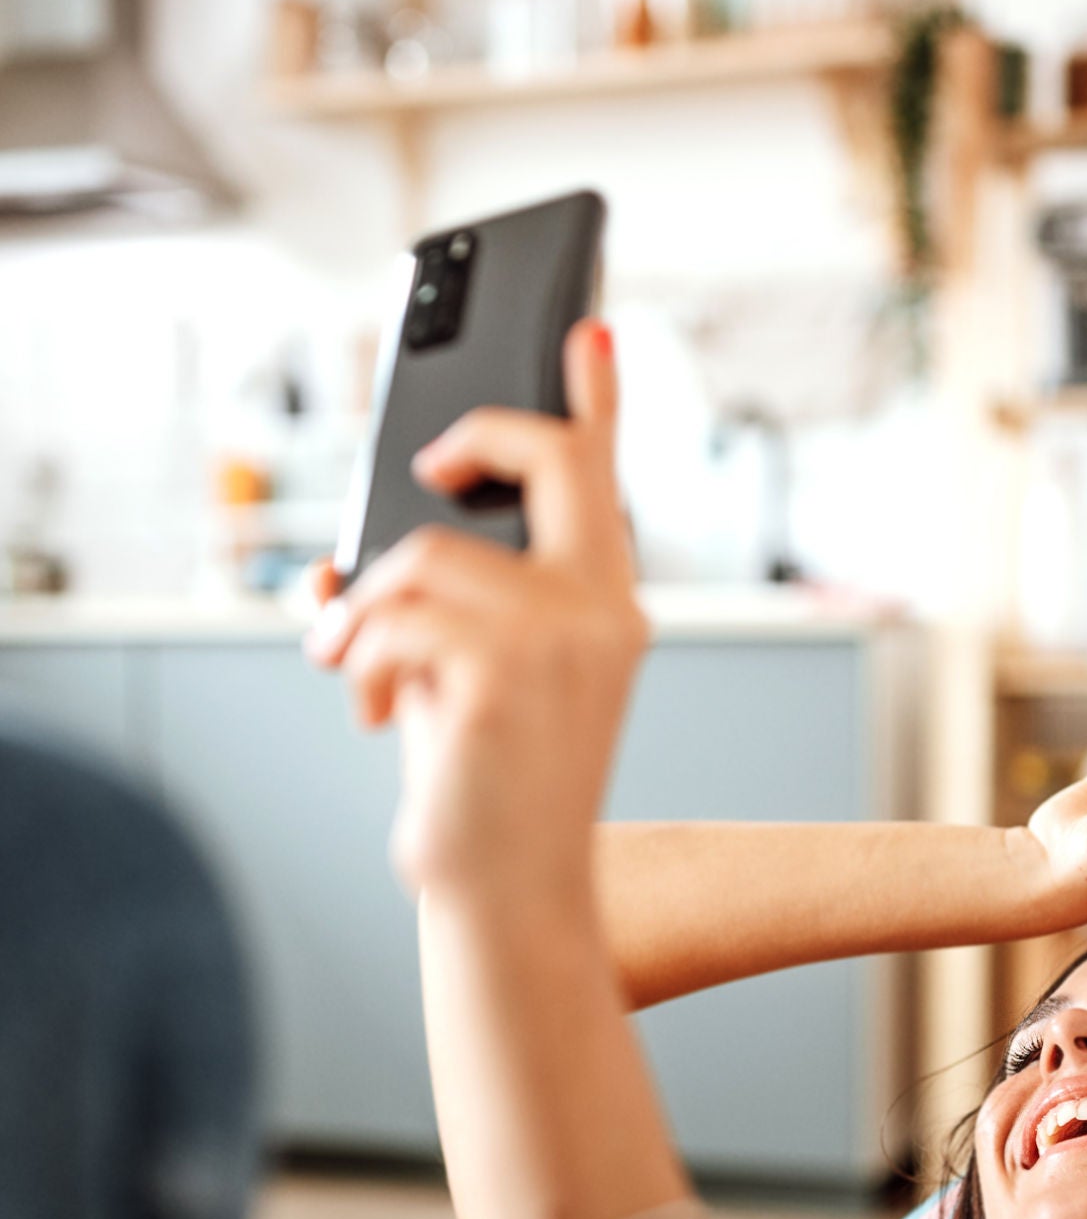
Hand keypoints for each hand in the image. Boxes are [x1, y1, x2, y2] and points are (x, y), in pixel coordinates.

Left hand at [303, 320, 645, 911]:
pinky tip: (374, 710)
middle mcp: (603, 612)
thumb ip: (443, 605)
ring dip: (369, 612)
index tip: (590, 329)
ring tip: (364, 671)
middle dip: (477, 437)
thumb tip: (345, 564)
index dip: (596, 396)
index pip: (604, 481)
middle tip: (434, 463)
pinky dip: (358, 660)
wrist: (509, 889)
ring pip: (425, 553)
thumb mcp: (472, 676)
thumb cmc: (489, 786)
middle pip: (547, 459)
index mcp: (608, 611)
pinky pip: (393, 615)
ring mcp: (563, 637)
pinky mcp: (504, 669)